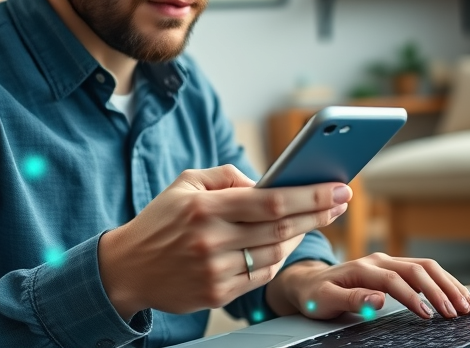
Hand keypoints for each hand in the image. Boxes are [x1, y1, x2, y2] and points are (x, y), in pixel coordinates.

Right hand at [97, 165, 351, 318]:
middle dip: (319, 213)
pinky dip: (276, 258)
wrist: (126, 268)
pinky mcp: (216, 294)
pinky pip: (261, 276)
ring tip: (314, 220)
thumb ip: (227, 176)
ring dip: (299, 235)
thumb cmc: (161, 220)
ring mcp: (214, 270)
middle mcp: (211, 239)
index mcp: (204, 206)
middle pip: (281, 227)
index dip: (310, 195)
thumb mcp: (186, 183)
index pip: (270, 200)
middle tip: (343, 201)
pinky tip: (282, 243)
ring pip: (275, 253)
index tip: (337, 187)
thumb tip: (267, 182)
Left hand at [265, 253, 469, 320]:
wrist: (308, 282)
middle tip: (458, 312)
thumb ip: (351, 299)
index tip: (428, 315)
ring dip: (449, 285)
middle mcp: (379, 260)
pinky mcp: (394, 268)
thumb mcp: (324, 300)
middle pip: (418, 269)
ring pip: (426, 268)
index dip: (414, 297)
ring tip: (467, 305)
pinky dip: (444, 283)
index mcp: (363, 267)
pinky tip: (457, 295)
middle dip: (441, 290)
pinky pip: (424, 272)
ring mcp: (388, 262)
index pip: (395, 279)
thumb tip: (379, 300)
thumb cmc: (315, 294)